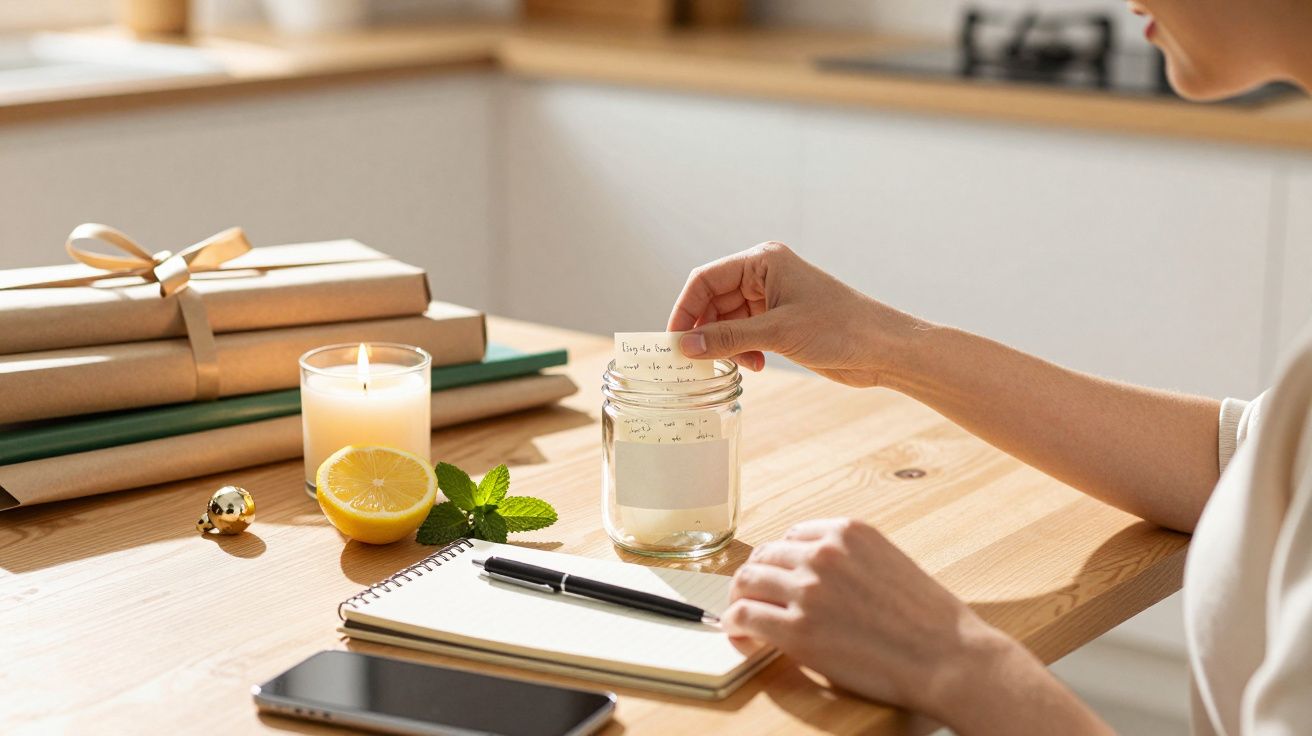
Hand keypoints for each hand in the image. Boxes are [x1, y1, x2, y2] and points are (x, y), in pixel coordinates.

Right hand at [667, 243, 924, 386]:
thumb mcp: (777, 333)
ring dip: (726, 344)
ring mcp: (773, 298)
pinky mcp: (782, 322)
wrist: (885, 348)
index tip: (674, 341)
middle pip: (713, 300)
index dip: (685, 309)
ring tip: (736, 364)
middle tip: (697, 361)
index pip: (705, 279)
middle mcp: (765, 274)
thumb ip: (727, 338)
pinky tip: (754, 365)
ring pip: (728, 320)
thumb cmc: (840, 329)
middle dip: (705, 330)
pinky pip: (745, 333)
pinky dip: (742, 350)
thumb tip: (684, 347)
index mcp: (763, 260)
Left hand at [723, 519, 1018, 724]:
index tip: (778, 577)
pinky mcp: (798, 628)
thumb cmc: (930, 620)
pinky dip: (736, 626)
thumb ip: (850, 560)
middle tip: (753, 599)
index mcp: (848, 531)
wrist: (947, 656)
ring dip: (741, 600)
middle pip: (765, 556)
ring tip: (745, 620)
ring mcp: (808, 589)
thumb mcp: (889, 562)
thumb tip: (816, 575)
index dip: (780, 560)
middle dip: (757, 579)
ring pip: (747, 582)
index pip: (793, 535)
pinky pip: (745, 617)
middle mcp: (823, 553)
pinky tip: (743, 637)